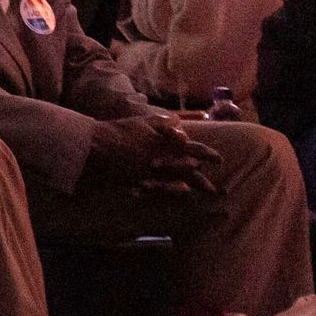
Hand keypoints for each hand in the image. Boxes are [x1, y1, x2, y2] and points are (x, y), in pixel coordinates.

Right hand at [78, 112, 214, 197]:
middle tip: (213, 189)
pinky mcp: (140, 181)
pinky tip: (177, 194)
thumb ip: (161, 122)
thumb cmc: (120, 131)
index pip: (192, 149)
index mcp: (164, 143)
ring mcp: (152, 173)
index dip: (207, 154)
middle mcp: (162, 160)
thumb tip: (176, 122)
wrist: (97, 147)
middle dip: (201, 180)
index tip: (218, 160)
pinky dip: (170, 191)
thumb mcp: (141, 121)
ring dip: (189, 188)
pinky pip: (159, 189)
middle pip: (187, 171)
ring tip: (198, 193)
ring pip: (176, 182)